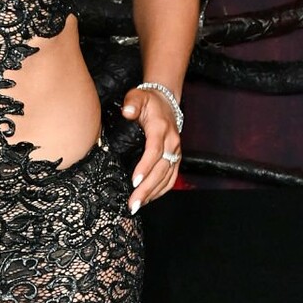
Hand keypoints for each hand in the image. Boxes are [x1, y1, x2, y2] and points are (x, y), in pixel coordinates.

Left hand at [120, 86, 181, 212]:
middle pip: (161, 169)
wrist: (166, 101)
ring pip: (167, 176)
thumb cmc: (148, 101)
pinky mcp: (175, 158)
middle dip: (147, 188)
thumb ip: (132, 103)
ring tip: (137, 206)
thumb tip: (127, 111)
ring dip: (153, 193)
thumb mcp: (137, 96)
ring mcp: (175, 152)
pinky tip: (149, 199)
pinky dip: (161, 190)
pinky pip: (171, 177)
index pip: (154, 150)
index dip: (145, 167)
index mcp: (161, 129)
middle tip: (133, 203)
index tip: (134, 181)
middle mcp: (171, 142)